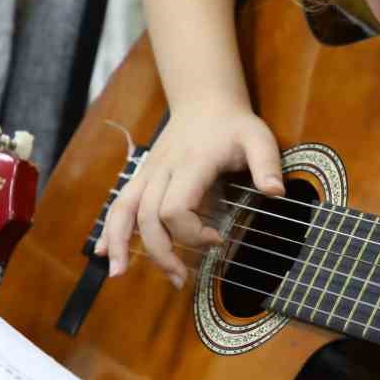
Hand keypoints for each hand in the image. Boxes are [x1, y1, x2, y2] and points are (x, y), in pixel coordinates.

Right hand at [94, 100, 283, 287]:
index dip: (192, 233)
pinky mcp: (142, 176)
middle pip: (148, 217)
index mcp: (190, 163)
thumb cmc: (233, 125)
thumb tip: (276, 193)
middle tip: (181, 278)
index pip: (174, 208)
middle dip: (161, 252)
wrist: (204, 101)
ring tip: (119, 274)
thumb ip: (267, 164)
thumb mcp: (258, 138)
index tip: (218, 239)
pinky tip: (102, 252)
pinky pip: (119, 203)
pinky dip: (109, 229)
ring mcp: (148, 172)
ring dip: (120, 243)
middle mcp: (163, 169)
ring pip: (124, 210)